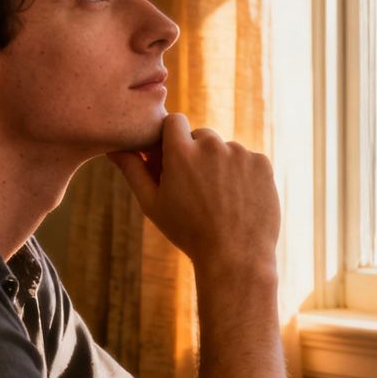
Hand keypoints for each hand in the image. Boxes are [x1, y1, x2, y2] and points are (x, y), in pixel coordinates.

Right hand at [109, 113, 279, 278]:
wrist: (235, 257)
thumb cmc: (188, 232)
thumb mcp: (153, 204)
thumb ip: (133, 170)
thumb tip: (114, 148)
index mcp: (180, 152)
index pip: (174, 121)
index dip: (174, 138)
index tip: (175, 156)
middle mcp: (211, 145)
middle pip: (201, 135)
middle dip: (198, 154)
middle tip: (199, 188)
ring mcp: (240, 153)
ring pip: (226, 150)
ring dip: (222, 165)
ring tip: (221, 200)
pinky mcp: (262, 163)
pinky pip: (249, 160)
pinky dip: (245, 175)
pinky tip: (240, 200)